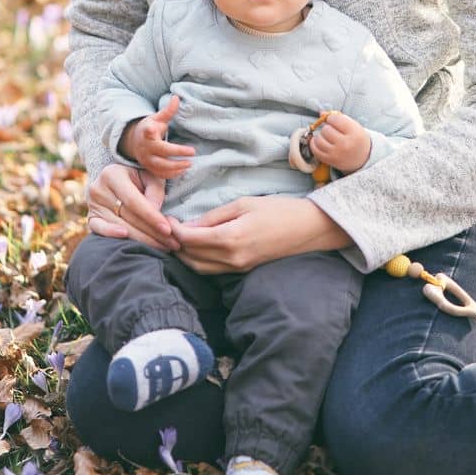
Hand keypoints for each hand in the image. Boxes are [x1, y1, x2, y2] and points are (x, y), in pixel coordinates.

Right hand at [87, 163, 179, 252]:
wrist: (118, 178)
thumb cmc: (139, 178)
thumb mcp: (150, 176)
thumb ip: (155, 190)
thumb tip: (155, 210)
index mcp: (112, 174)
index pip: (134, 201)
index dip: (152, 217)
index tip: (168, 229)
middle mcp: (98, 189)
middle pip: (128, 216)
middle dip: (152, 232)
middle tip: (172, 243)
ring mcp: (92, 204)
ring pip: (119, 226)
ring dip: (143, 240)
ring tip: (163, 247)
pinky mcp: (91, 217)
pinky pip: (99, 229)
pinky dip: (111, 235)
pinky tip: (126, 240)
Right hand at [121, 95, 195, 179]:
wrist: (134, 143)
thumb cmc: (149, 128)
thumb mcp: (156, 118)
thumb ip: (167, 110)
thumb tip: (176, 97)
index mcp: (146, 132)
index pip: (147, 131)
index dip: (149, 130)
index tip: (151, 129)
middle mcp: (146, 147)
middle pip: (160, 152)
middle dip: (176, 153)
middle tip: (192, 152)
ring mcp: (147, 159)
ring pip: (160, 166)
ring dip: (176, 167)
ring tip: (189, 164)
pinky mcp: (149, 168)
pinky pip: (160, 174)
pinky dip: (171, 174)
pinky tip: (182, 170)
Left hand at [173, 195, 349, 274]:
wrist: (308, 229)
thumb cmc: (278, 210)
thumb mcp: (244, 204)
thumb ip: (214, 216)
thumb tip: (189, 225)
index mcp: (230, 238)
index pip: (189, 239)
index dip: (173, 229)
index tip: (167, 218)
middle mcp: (231, 258)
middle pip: (190, 256)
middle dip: (174, 243)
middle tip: (168, 227)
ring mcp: (237, 267)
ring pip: (198, 267)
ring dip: (185, 254)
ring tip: (178, 238)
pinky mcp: (243, 270)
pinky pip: (212, 270)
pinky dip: (198, 260)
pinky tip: (196, 247)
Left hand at [309, 110, 370, 173]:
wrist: (363, 157)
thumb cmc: (357, 139)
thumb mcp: (353, 126)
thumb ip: (338, 117)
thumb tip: (321, 113)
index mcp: (354, 133)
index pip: (335, 119)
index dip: (331, 118)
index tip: (333, 120)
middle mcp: (346, 144)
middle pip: (326, 130)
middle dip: (327, 128)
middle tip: (332, 131)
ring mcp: (337, 153)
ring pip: (319, 139)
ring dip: (320, 136)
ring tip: (326, 137)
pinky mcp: (330, 160)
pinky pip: (315, 150)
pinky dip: (314, 144)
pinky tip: (319, 142)